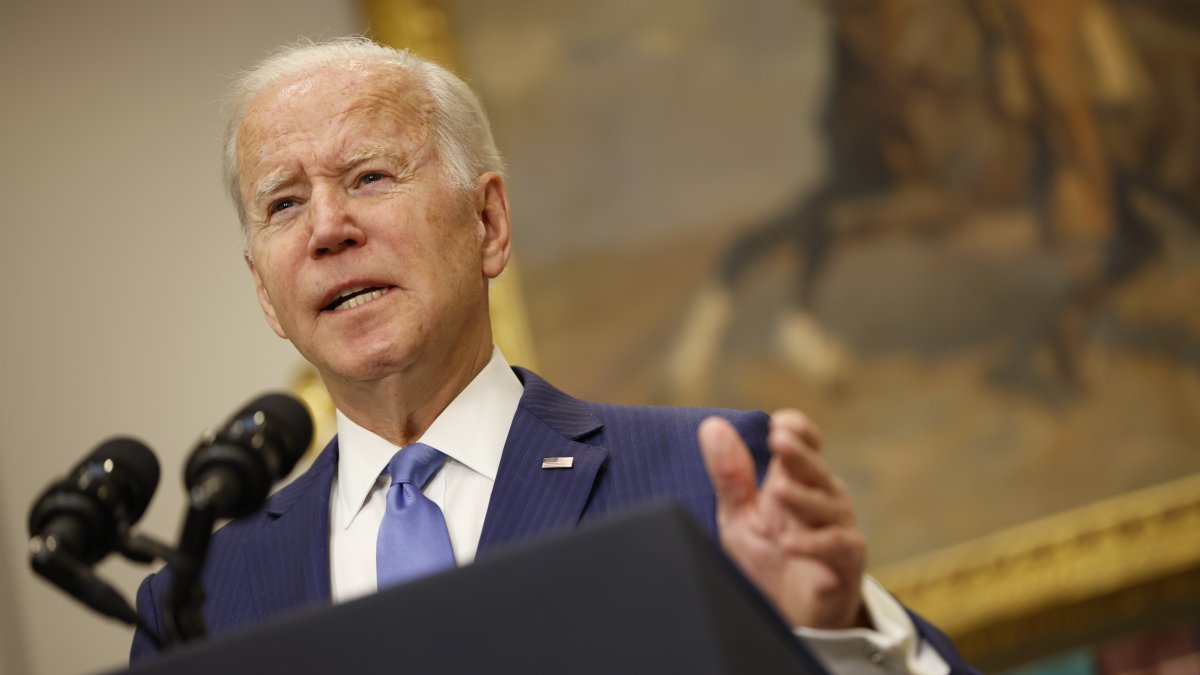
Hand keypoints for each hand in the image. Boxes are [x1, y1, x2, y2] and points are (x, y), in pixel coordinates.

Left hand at [699, 410, 866, 629]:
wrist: (798, 614)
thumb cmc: (770, 557)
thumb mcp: (739, 515)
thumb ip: (729, 474)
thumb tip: (712, 426)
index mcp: (798, 479)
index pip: (804, 442)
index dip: (796, 430)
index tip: (778, 426)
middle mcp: (823, 497)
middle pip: (814, 468)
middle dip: (799, 453)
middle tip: (779, 439)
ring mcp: (838, 527)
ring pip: (826, 506)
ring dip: (802, 498)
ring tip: (778, 492)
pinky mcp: (845, 562)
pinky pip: (835, 547)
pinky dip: (812, 545)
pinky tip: (788, 544)